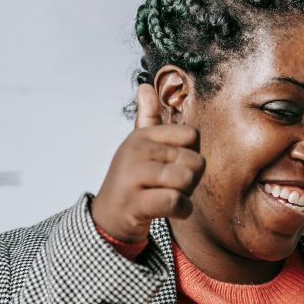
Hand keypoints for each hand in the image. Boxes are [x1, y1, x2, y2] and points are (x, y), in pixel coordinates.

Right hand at [90, 82, 205, 242]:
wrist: (109, 217)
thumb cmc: (133, 181)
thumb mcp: (140, 147)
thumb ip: (148, 118)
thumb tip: (145, 86)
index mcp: (143, 135)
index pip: (192, 135)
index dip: (193, 155)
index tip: (176, 166)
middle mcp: (136, 150)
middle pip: (194, 161)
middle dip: (191, 180)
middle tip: (171, 187)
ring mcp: (133, 176)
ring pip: (186, 179)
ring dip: (186, 195)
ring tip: (169, 197)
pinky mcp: (134, 203)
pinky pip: (175, 201)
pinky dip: (183, 210)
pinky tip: (175, 211)